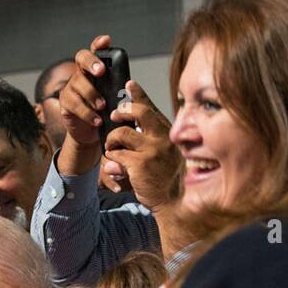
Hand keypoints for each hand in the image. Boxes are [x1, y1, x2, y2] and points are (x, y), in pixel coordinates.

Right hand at [59, 34, 114, 150]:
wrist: (92, 135)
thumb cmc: (106, 114)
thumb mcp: (116, 99)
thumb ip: (118, 89)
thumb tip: (130, 86)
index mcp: (96, 70)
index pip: (95, 50)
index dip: (99, 44)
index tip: (107, 40)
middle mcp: (82, 73)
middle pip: (81, 58)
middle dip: (92, 62)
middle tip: (101, 71)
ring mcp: (71, 87)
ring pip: (78, 82)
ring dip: (92, 94)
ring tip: (102, 106)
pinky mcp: (66, 103)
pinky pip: (74, 103)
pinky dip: (87, 113)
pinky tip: (97, 119)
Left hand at [103, 80, 181, 209]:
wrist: (176, 203)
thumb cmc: (170, 181)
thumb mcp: (166, 157)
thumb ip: (147, 145)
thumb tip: (131, 136)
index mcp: (169, 134)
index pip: (152, 108)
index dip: (139, 94)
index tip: (129, 84)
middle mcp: (162, 138)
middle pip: (138, 112)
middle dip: (122, 110)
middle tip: (114, 116)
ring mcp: (151, 150)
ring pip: (122, 133)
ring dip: (112, 139)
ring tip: (111, 148)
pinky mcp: (140, 164)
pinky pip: (117, 155)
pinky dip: (112, 159)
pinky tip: (114, 167)